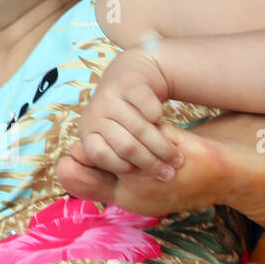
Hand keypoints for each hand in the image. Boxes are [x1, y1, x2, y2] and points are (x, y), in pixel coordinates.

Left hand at [65, 48, 183, 180]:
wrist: (134, 73)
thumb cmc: (126, 120)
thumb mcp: (113, 142)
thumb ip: (109, 165)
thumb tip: (113, 190)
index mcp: (88, 132)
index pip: (100, 156)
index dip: (122, 168)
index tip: (141, 176)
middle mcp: (94, 114)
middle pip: (126, 146)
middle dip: (150, 163)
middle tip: (169, 174)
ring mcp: (111, 97)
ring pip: (140, 129)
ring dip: (162, 147)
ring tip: (177, 158)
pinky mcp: (131, 83)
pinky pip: (151, 110)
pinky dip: (161, 122)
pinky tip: (169, 128)